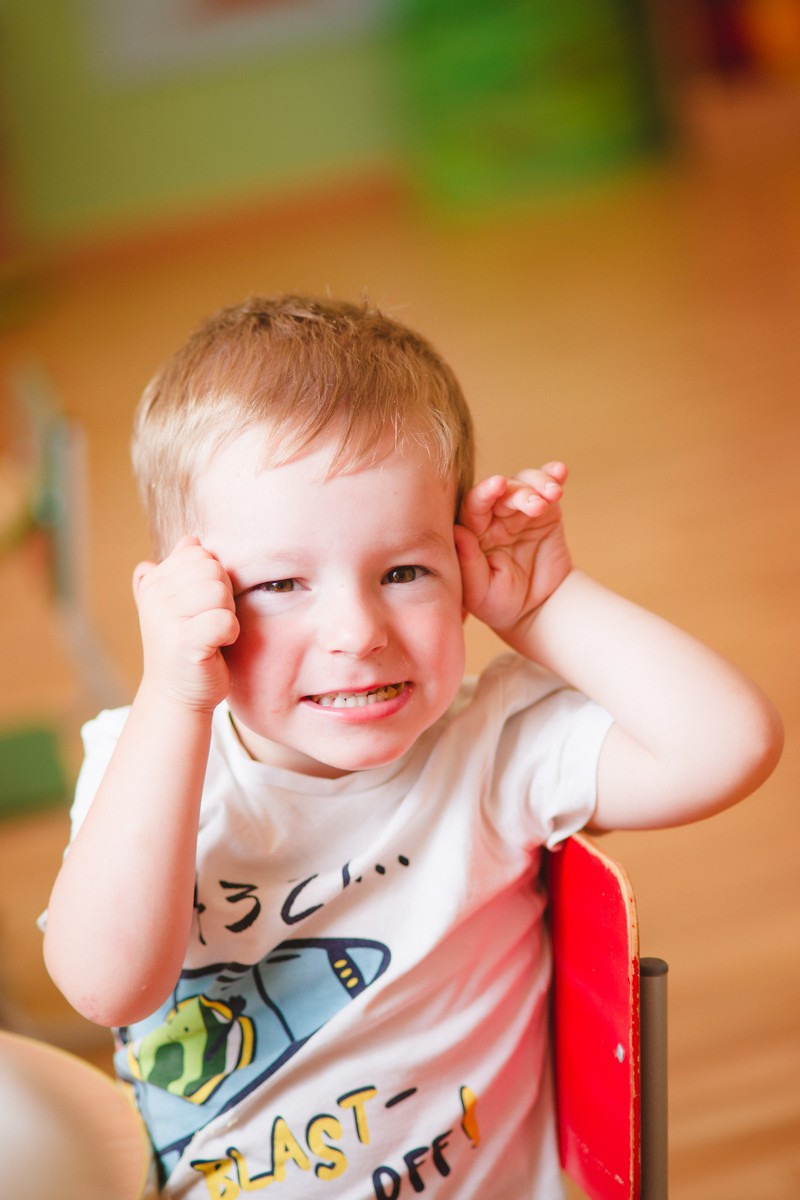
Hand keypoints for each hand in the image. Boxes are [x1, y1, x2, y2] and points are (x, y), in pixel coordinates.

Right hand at [133, 536, 238, 711]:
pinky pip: (224, 620)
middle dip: (224, 595)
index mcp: (153, 582)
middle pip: (213, 569)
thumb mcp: (180, 604)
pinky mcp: (184, 643)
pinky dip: (230, 633)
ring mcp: (165, 620)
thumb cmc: (186, 648)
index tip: (203, 606)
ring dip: (227, 614)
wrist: (177, 697)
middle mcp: (154, 597)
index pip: (200, 553)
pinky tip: (217, 646)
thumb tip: (190, 538)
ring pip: (220, 592)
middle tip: (211, 622)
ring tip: (213, 634)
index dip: (214, 578)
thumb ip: (182, 571)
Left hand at [454, 463, 572, 640]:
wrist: (535, 609)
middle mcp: (493, 516)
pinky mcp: (545, 512)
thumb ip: (469, 564)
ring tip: (553, 495)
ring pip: (525, 484)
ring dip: (539, 484)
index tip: (497, 485)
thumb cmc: (499, 603)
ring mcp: (519, 511)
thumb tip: (458, 532)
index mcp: (472, 532)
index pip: (473, 506)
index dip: (484, 493)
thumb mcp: (481, 592)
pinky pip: (547, 489)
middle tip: (536, 506)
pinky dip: (553, 477)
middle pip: (503, 492)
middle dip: (520, 494)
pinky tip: (560, 472)